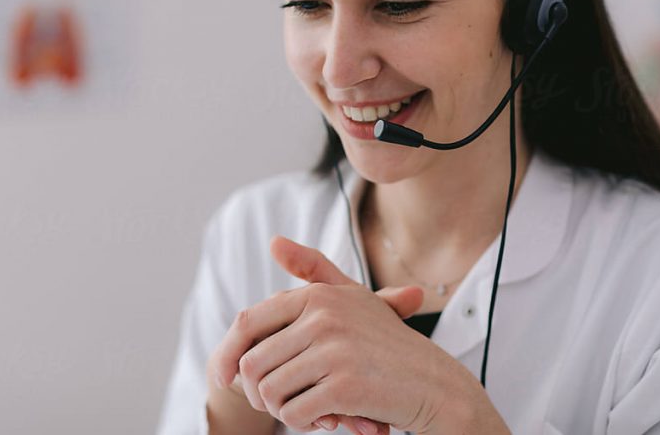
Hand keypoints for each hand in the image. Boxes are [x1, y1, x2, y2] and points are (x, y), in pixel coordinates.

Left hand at [210, 235, 448, 433]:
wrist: (435, 384)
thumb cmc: (387, 343)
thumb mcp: (351, 297)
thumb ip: (313, 269)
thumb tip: (273, 242)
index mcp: (317, 294)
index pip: (247, 322)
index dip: (227, 354)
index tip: (224, 378)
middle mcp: (323, 315)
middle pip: (252, 362)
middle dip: (257, 391)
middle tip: (277, 404)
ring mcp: (334, 349)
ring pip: (269, 391)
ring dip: (280, 410)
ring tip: (305, 410)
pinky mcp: (346, 384)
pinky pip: (294, 414)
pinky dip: (301, 424)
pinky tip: (323, 420)